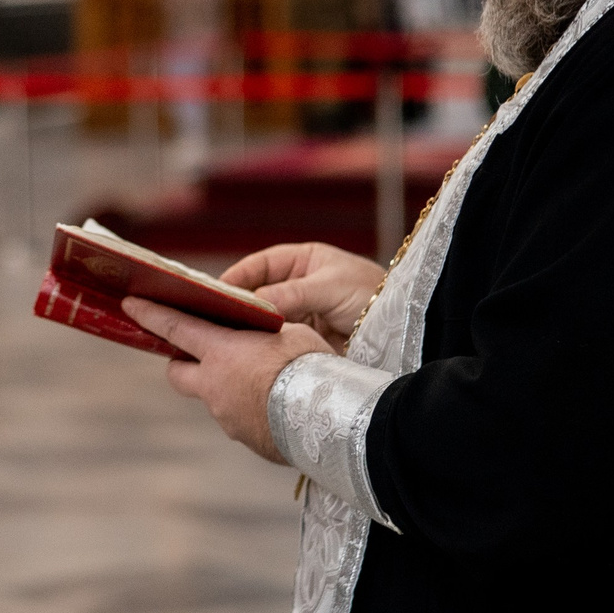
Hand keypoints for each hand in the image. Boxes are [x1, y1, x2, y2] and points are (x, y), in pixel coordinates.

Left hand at [121, 298, 331, 462]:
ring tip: (261, 380)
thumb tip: (255, 336)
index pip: (174, 328)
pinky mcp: (244, 438)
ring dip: (225, 387)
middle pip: (177, 374)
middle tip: (201, 353)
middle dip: (182, 363)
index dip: (149, 315)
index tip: (129, 306)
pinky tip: (274, 405)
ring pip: (212, 398)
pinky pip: (238, 419)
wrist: (330, 418)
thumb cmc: (311, 365)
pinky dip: (247, 409)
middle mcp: (213, 387)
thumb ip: (260, 332)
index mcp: (220, 352)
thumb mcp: (288, 331)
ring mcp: (226, 417)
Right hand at [223, 242, 386, 352]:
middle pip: (257, 293)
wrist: (401, 331)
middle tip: (212, 318)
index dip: (236, 277)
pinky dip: (264, 345)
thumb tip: (252, 303)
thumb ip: (290, 294)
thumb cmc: (371, 295)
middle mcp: (298, 286)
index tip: (214, 292)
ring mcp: (301, 314)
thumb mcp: (329, 288)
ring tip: (225, 337)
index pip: (260, 265)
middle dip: (237, 305)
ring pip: (265, 319)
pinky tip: (249, 351)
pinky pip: (278, 340)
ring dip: (248, 327)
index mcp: (303, 262)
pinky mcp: (306, 340)